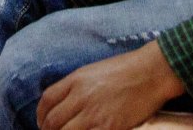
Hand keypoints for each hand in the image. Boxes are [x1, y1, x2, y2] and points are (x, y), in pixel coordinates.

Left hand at [36, 40, 183, 129]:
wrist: (152, 72)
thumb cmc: (126, 69)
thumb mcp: (94, 71)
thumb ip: (76, 86)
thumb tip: (64, 102)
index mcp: (76, 80)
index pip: (47, 100)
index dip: (40, 115)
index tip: (42, 122)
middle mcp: (81, 96)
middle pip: (53, 120)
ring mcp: (94, 113)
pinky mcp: (109, 127)